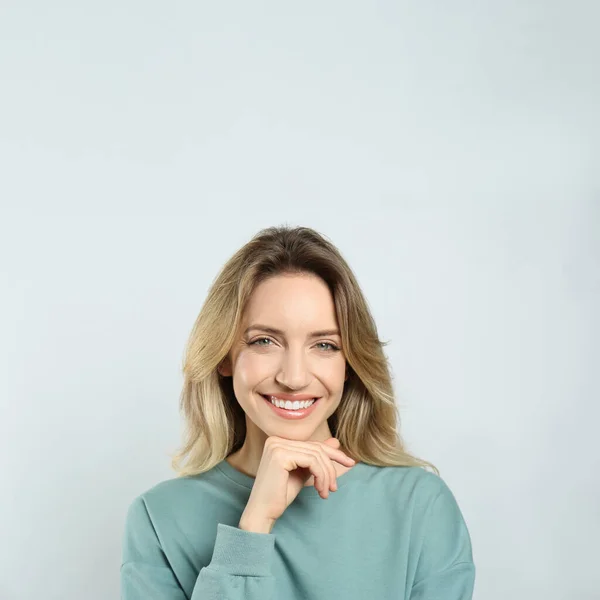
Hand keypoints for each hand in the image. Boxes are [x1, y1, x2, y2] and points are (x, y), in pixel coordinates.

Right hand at [239, 436, 355, 529]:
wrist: (262, 513)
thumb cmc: (280, 495)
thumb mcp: (303, 473)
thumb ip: (316, 457)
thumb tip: (335, 442)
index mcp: (279, 441)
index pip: (313, 444)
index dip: (334, 454)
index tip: (350, 463)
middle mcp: (276, 440)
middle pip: (317, 448)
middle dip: (331, 468)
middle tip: (334, 487)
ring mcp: (277, 446)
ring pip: (317, 455)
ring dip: (326, 476)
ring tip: (326, 492)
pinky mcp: (280, 455)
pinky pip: (312, 461)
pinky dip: (321, 476)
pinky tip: (320, 491)